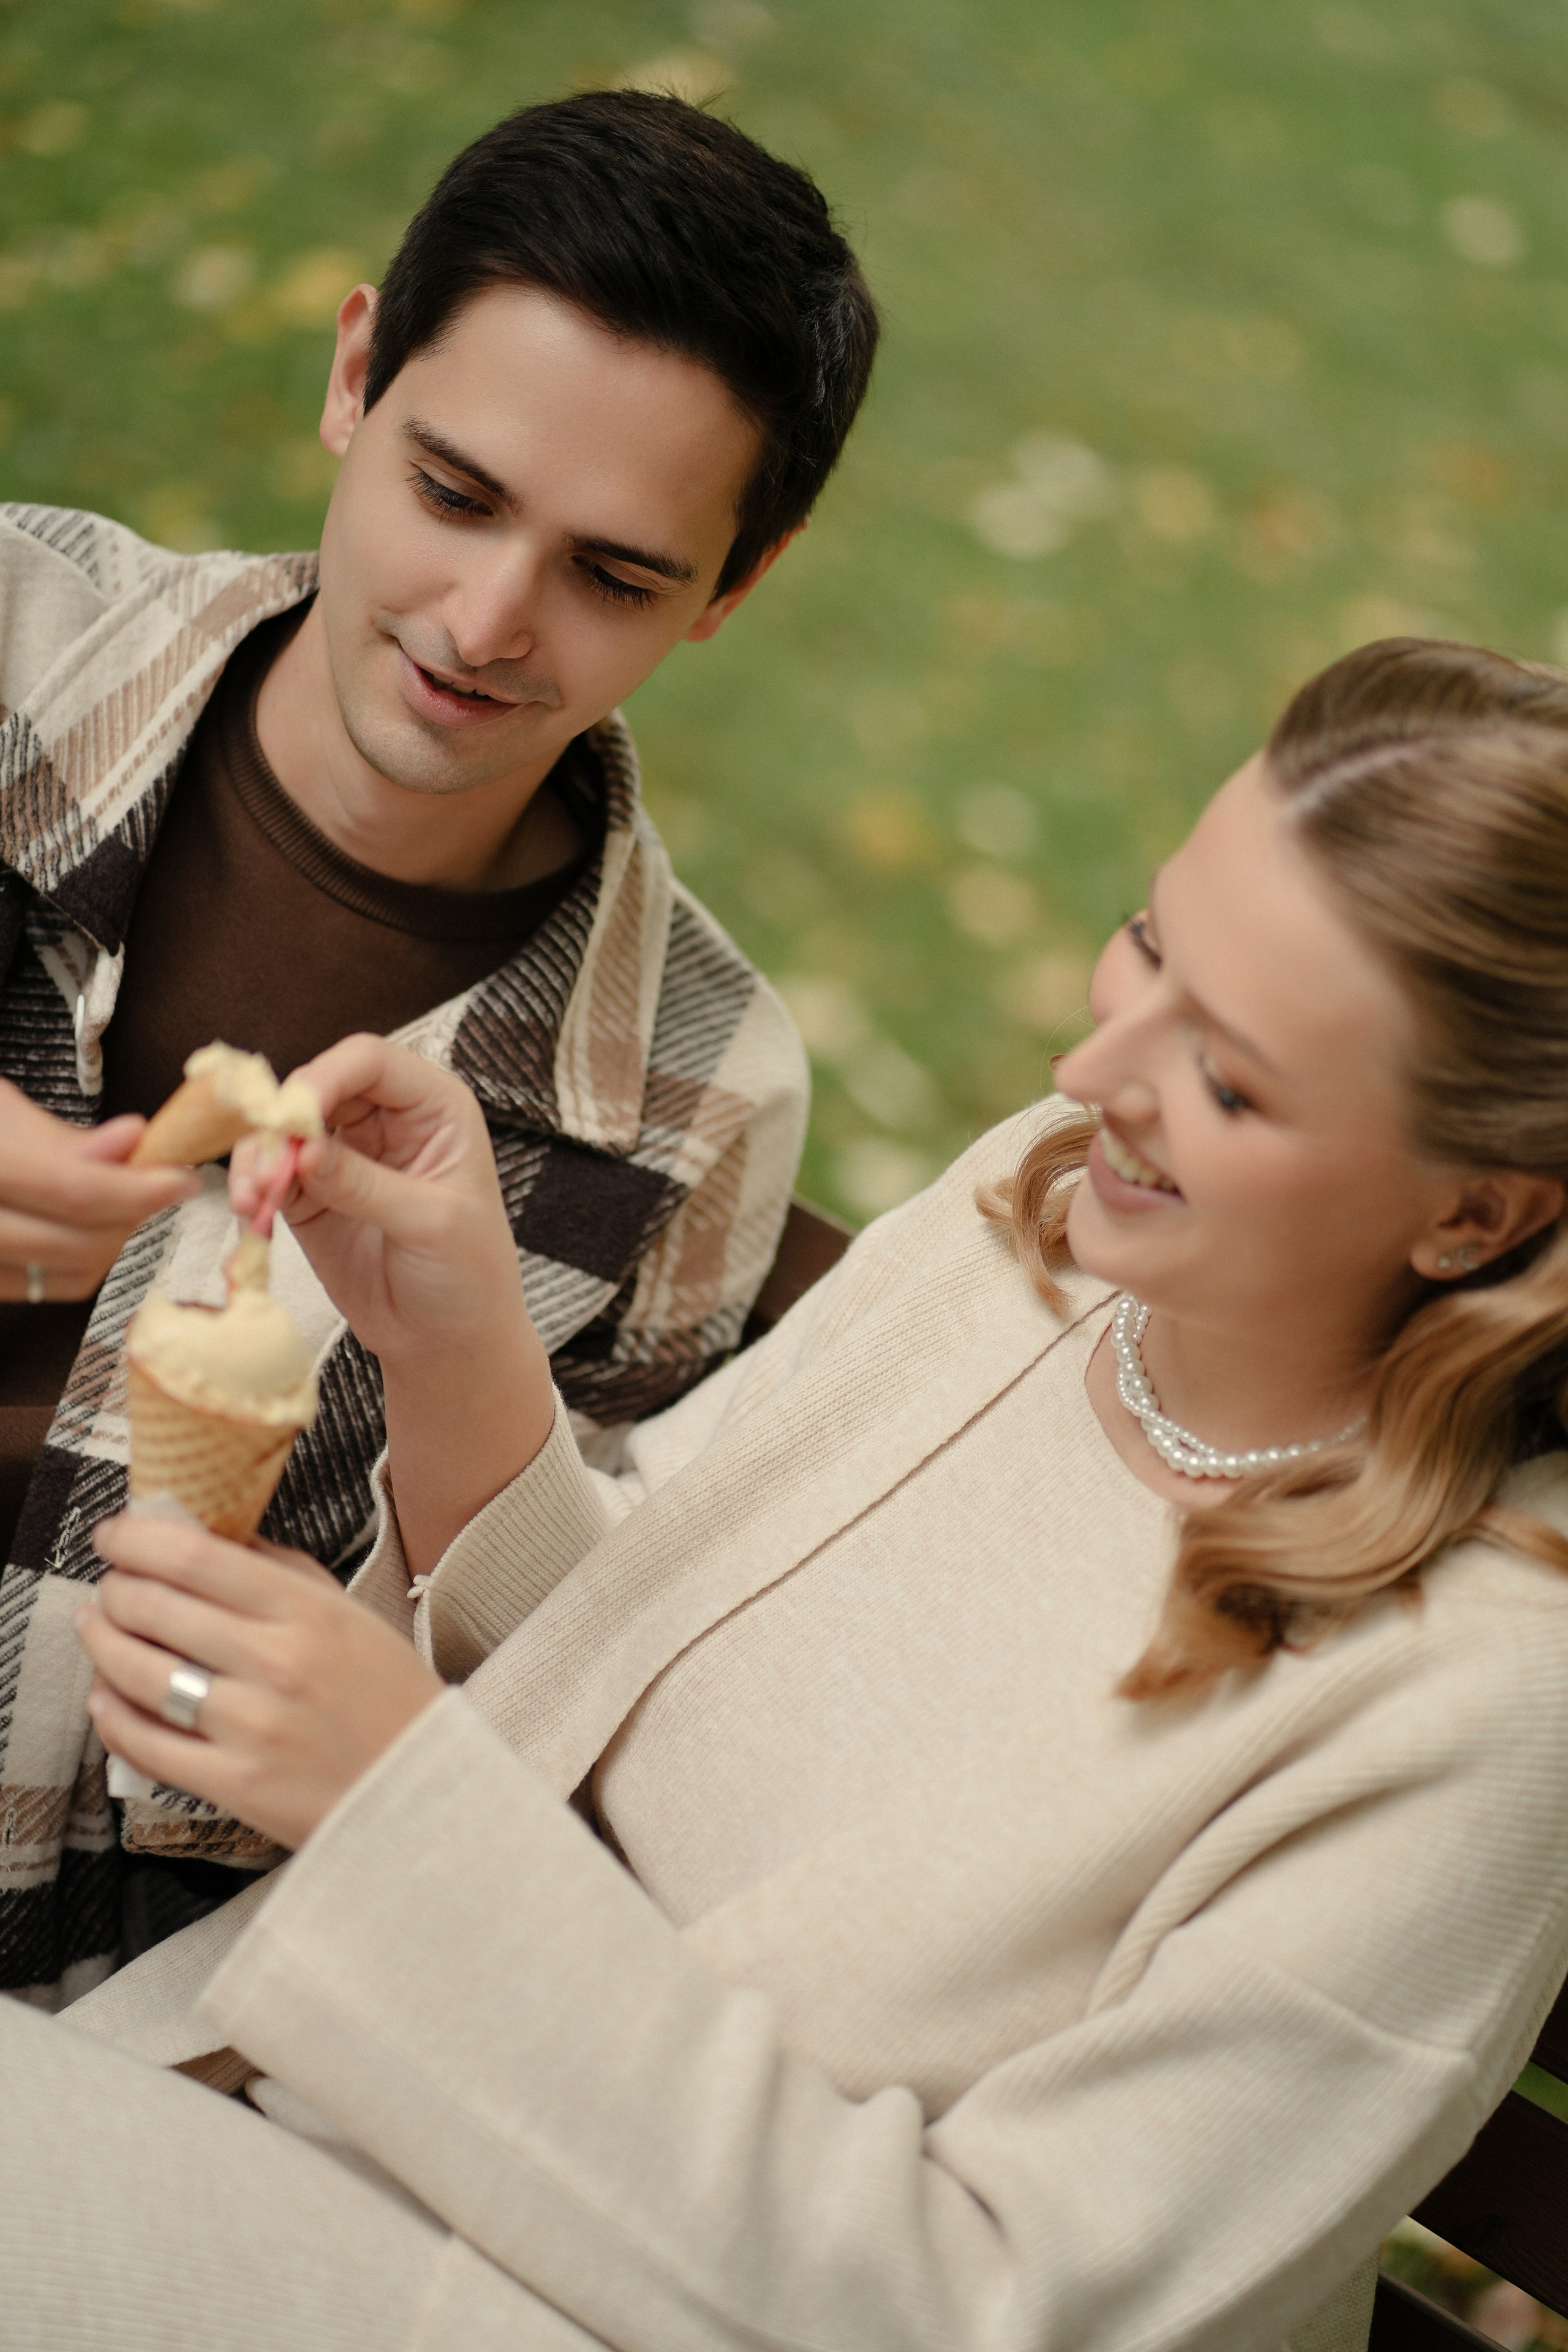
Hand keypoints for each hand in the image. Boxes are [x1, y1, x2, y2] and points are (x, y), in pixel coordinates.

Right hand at [0, 1077, 197, 1301]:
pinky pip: (40, 1288)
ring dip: (111, 1241)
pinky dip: (74, 1261)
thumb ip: (60, 1138)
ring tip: (121, 1202)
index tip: (178, 1177)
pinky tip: (81, 1226)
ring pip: (67, 1276)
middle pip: (76, 1245)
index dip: (136, 1189)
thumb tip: (132, 1139)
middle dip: (131, 1218)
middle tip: (158, 1185)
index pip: (72, 1192)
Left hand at [75, 1512, 442, 1851]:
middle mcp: (275, 1662)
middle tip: (107, 1585)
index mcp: (306, 1611)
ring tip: (95, 1628)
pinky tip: (104, 1698)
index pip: (194, 1557)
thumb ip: (281, 1571)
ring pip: (140, 1674)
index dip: (136, 1538)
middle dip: (113, 1589)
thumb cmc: (388, 1694)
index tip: (114, 1533)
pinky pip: (146, 1745)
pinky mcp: (235, 1783)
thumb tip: (207, 1538)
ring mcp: (252, 1726)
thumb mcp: (350, 1614)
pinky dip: (111, 1717)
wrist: (426, 1789)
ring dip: (102, 1644)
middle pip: (155, 1608)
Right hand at [230, 1034, 555, 1576]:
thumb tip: (304, 1150)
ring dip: (258, 1157)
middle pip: (317, 1088)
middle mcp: (388, 1120)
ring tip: (252, 1199)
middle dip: (281, 1121)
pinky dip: (254, 1187)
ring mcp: (346, 1156)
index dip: (326, 1076)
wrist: (449, 1342)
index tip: (291, 1116)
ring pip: (285, 1130)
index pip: (371, 1061)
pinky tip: (251, 1212)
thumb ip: (366, 1184)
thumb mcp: (431, 1225)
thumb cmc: (469, 1276)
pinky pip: (272, 1174)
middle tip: (264, 1166)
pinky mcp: (312, 1195)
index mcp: (435, 1108)